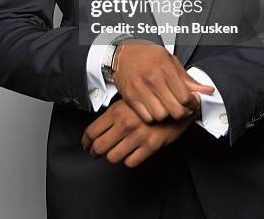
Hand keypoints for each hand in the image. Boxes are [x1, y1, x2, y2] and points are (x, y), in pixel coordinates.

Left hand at [82, 97, 197, 167]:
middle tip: (95, 152)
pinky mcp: (150, 147)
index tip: (86, 144)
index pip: (92, 131)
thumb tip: (98, 127)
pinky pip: (130, 162)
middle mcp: (126, 124)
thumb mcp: (130, 100)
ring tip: (113, 153)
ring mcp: (138, 136)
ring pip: (113, 157)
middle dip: (95, 152)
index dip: (86, 141)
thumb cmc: (153, 101)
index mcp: (118, 111)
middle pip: (99, 147)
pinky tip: (130, 153)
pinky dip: (128, 160)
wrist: (177, 104)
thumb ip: (114, 113)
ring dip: (112, 156)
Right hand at [112, 39, 213, 122]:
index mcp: (164, 68)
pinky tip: (156, 108)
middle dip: (183, 112)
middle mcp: (152, 79)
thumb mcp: (169, 60)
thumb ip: (187, 77)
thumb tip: (206, 89)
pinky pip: (147, 117)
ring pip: (161, 116)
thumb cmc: (147, 55)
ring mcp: (140, 89)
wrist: (122, 54)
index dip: (193, 103)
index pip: (185, 96)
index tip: (193, 102)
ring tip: (169, 108)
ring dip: (167, 115)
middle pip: (175, 110)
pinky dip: (154, 117)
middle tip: (183, 107)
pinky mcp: (130, 98)